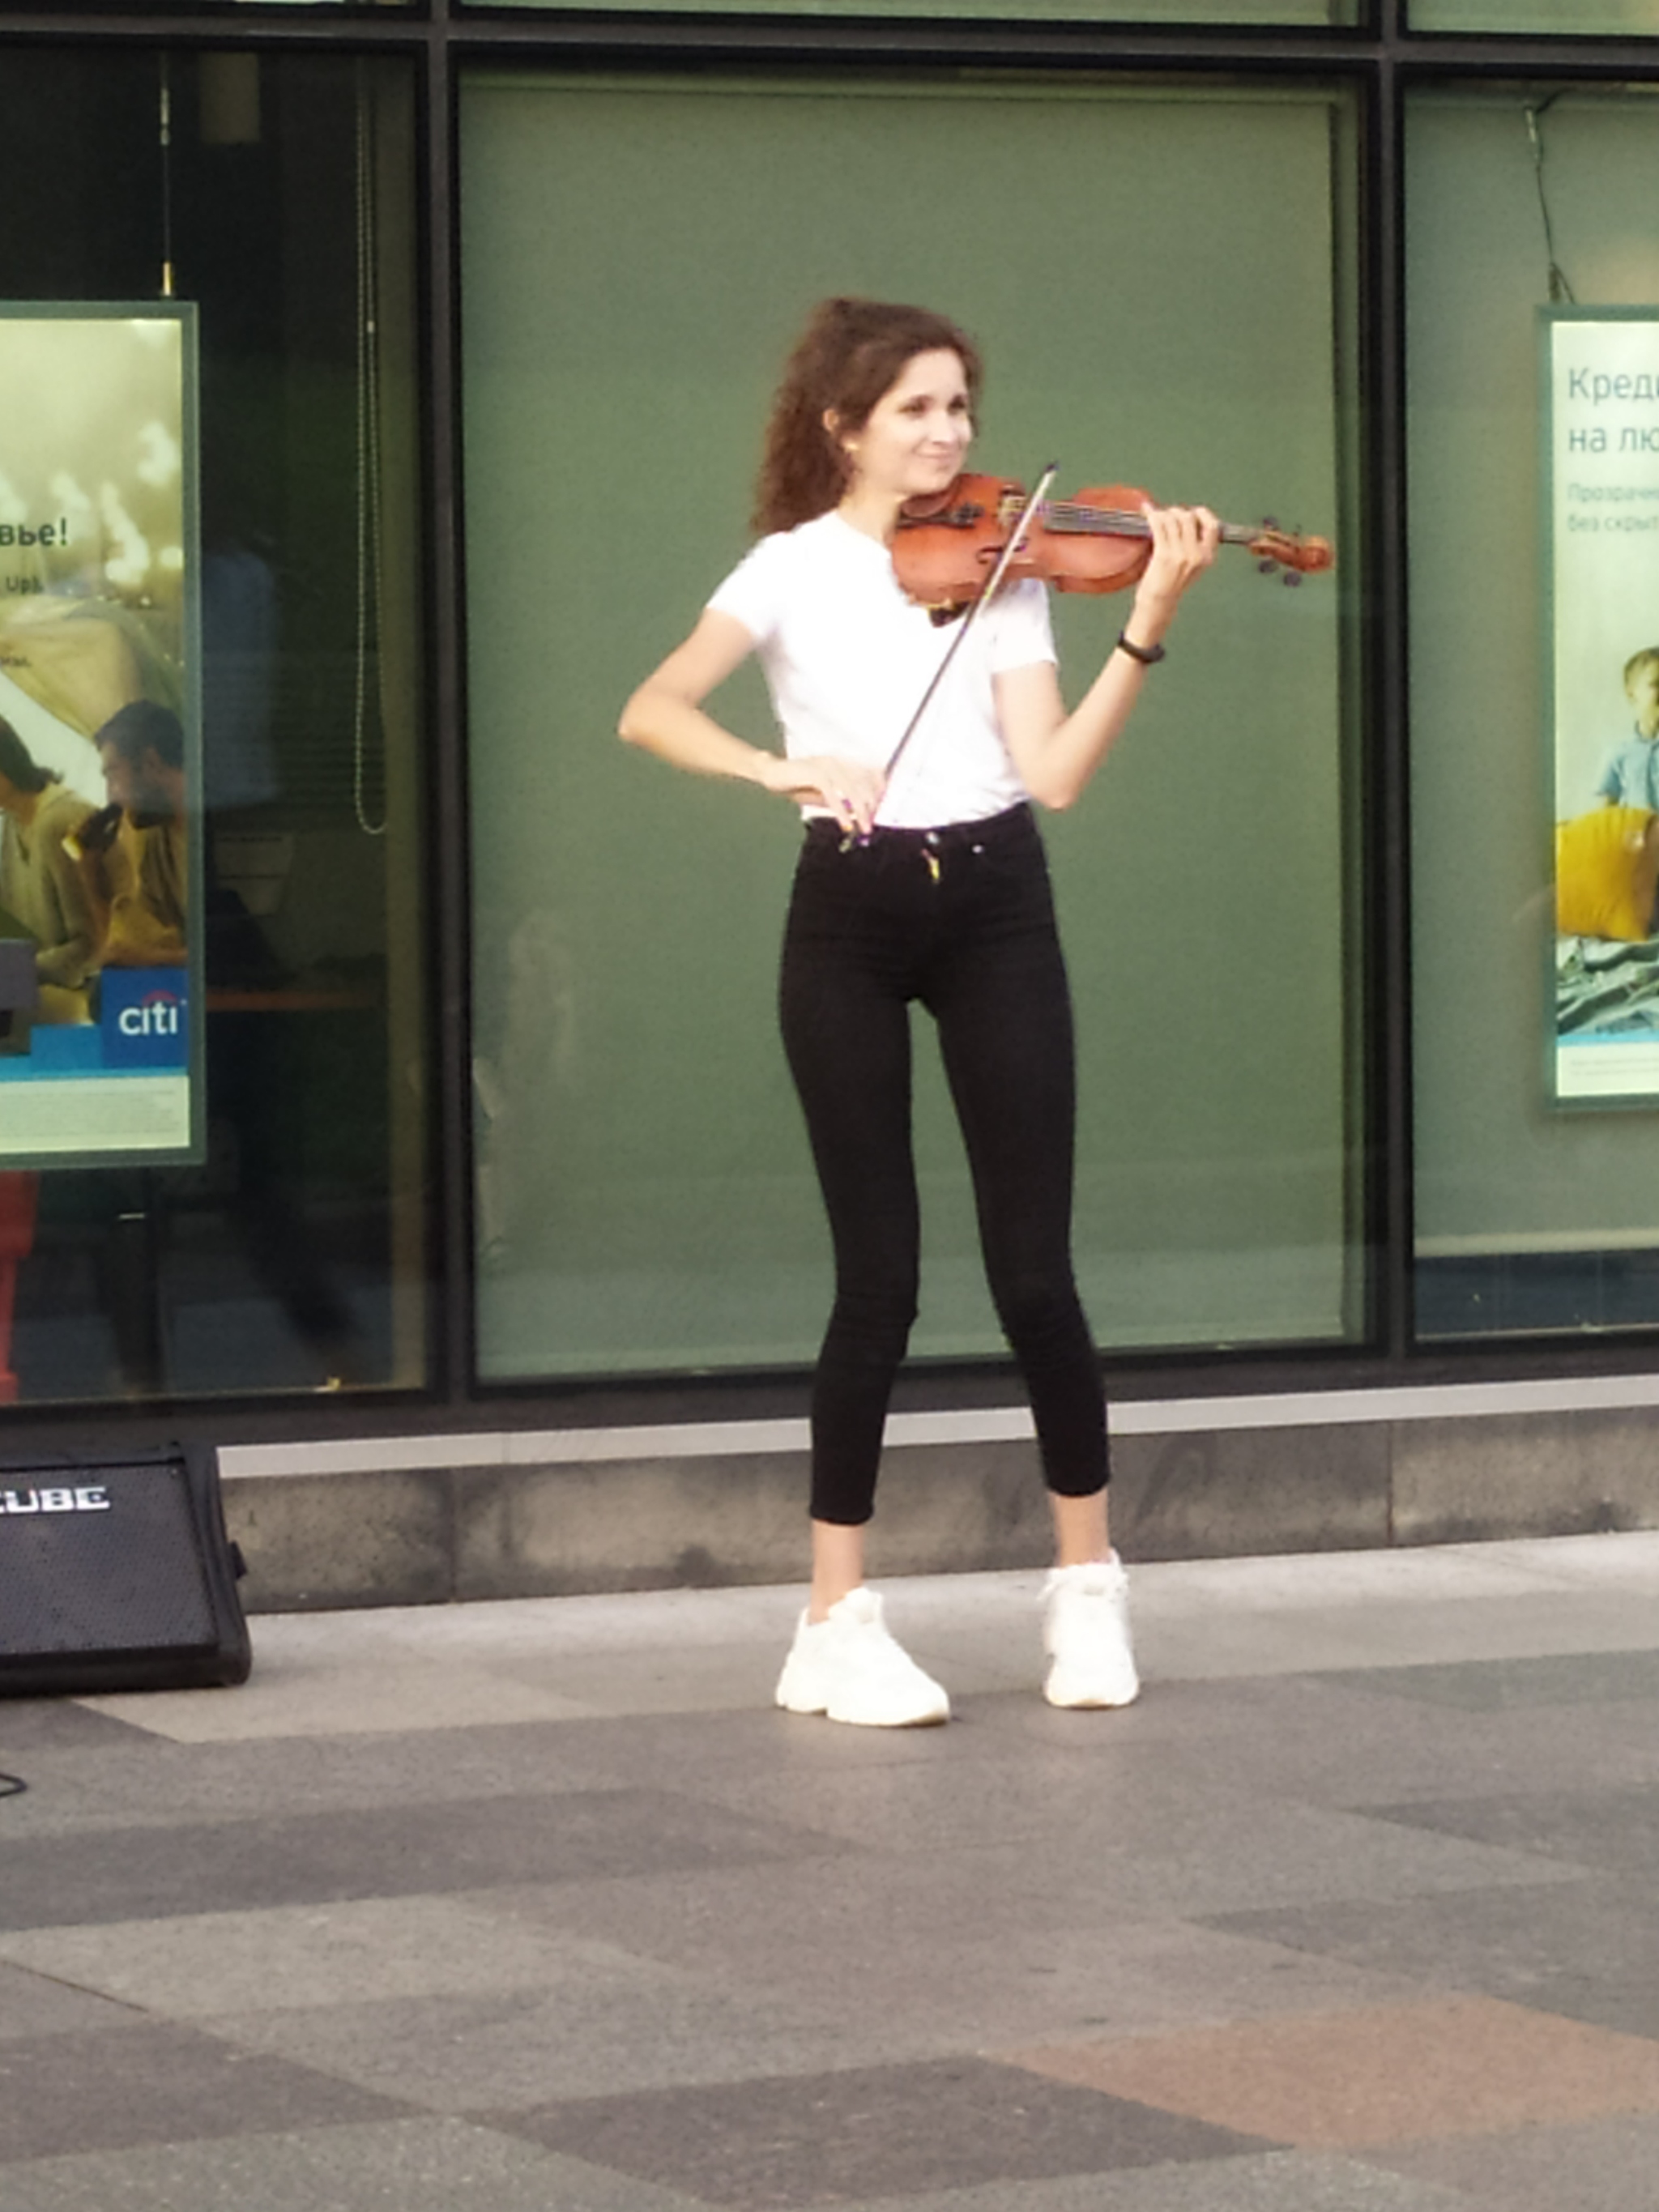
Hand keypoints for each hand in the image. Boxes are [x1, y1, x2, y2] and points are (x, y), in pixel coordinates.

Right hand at [761, 752, 885, 836]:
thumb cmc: (794, 783)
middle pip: (863, 785)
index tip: (881, 810)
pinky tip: (845, 823)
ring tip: (863, 828)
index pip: (868, 774)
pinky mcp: (815, 773)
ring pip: (852, 790)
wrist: (770, 772)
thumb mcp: (820, 795)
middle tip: (871, 825)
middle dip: (870, 807)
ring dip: (860, 812)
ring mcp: (827, 766)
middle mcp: (837, 762)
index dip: (878, 792)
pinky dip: (841, 811)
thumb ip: (838, 802)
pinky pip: (833, 795)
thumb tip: (855, 813)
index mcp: (840, 764)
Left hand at [1135, 502, 1220, 619]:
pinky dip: (1152, 516)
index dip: (1201, 515)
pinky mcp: (1164, 554)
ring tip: (1156, 516)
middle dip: (1177, 512)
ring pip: (1173, 519)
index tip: (1192, 513)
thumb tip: (1187, 520)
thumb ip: (1196, 546)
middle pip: (1189, 518)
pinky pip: (1159, 525)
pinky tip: (1148, 513)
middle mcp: (1196, 554)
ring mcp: (1180, 554)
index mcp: (1208, 556)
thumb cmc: (1173, 585)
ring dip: (1163, 513)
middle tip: (1168, 516)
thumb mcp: (1194, 566)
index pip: (1212, 526)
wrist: (1160, 603)